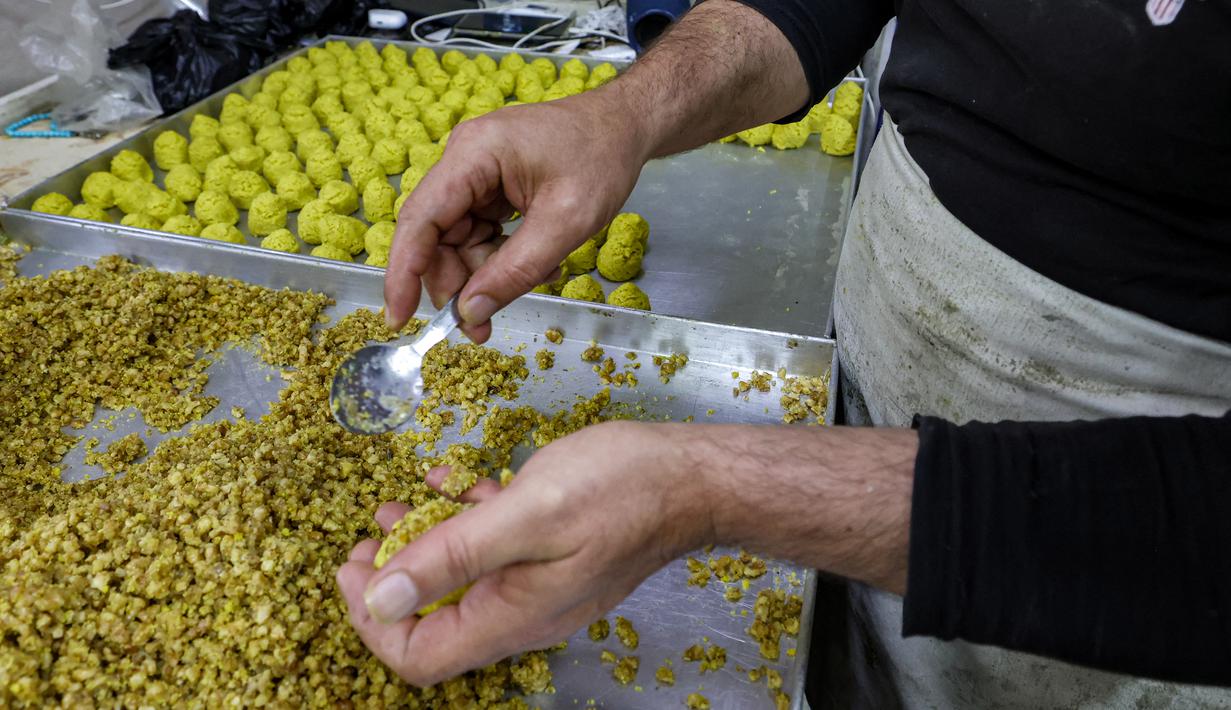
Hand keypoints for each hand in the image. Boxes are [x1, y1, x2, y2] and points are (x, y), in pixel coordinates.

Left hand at [334, 421, 711, 685]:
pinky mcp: (555, 559)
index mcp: (513, 616)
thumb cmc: (623, 490)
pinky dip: (466, 525)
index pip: (418, 656)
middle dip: (391, 578)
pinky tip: (460, 484)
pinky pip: (494, 556)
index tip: (354, 566)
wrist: (694, 478)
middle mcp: (524, 614)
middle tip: (371, 532)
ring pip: (462, 585)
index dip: (373, 618)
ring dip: (424, 546)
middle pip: (434, 624)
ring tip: (403, 503)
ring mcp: (542, 588)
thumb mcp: (526, 514)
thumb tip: (382, 596)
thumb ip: (451, 555)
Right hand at [384, 92, 649, 342]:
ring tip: (534, 283)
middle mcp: (464, 160)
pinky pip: (480, 233)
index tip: (399, 318)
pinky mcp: (491, 186)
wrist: (626, 125)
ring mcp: (476, 173)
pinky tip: (537, 266)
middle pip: (437, 236)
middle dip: (457, 284)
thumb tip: (470, 312)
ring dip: (485, 273)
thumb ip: (516, 270)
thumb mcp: (566, 222)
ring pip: (459, 241)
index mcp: (473, 154)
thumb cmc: (602, 157)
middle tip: (480, 328)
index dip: (403, 273)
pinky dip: (501, 258)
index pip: (419, 220)